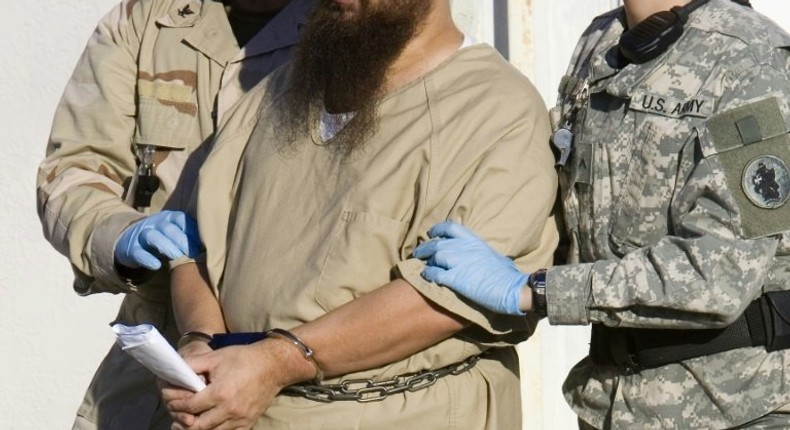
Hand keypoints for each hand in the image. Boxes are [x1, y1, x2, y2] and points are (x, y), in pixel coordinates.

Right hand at [114, 210, 200, 269]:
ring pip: (153, 237)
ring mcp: (142, 234)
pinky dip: (148, 259)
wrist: (131, 240)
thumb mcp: (176, 233)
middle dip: (182, 241)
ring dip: (167, 247)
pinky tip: (157, 265)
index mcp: (169, 217)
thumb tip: (214, 245)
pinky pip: (139, 252)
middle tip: (193, 254)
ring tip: (178, 258)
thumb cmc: (163, 238)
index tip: (203, 245)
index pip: (181, 219)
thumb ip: (190, 236)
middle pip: (169, 228)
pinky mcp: (132, 249)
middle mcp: (155, 223)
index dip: (192, 231)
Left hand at [163, 339, 309, 429]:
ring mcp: (240, 419)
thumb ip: (193, 364)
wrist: (274, 365)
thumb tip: (173, 371)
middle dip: (183, 420)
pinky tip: (209, 426)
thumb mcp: (216, 356)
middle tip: (176, 415)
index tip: (170, 400)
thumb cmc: (244, 358)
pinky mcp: (248, 423)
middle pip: (197, 426)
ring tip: (188, 422)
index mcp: (220, 393)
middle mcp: (229, 410)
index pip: (189, 406)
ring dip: (197, 429)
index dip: (176, 404)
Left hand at [413, 221, 528, 314]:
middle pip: (437, 242)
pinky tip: (427, 277)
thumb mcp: (493, 255)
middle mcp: (464, 247)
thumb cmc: (508, 275)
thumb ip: (480, 252)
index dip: (438, 230)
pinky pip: (435, 273)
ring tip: (422, 266)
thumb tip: (480, 256)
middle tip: (419, 253)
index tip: (431, 234)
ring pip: (435, 256)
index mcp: (474, 240)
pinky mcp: (455, 278)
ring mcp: (458, 262)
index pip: (451, 227)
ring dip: (427, 261)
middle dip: (425, 247)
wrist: (513, 288)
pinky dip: (429, 274)